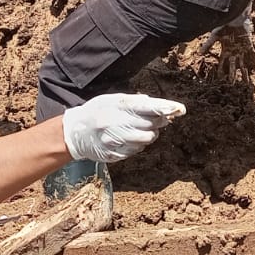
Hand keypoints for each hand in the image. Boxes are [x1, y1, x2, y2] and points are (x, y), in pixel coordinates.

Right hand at [62, 93, 184, 163]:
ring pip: (146, 139)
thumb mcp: (111, 100)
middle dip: (160, 121)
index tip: (180, 109)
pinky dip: (139, 144)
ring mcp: (115, 141)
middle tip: (161, 118)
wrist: (74, 133)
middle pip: (150, 124)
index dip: (165, 108)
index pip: (146, 107)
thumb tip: (155, 104)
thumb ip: (132, 101)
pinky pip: (136, 150)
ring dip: (150, 134)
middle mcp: (115, 124)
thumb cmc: (95, 111)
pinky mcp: (114, 154)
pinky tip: (130, 138)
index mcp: (115, 107)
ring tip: (142, 128)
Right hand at [196, 14, 254, 83]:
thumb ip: (208, 45)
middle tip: (232, 85)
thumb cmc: (224, 25)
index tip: (220, 80)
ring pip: (244, 63)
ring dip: (245, 72)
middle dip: (233, 75)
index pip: (222, 63)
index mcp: (225, 50)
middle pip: (233, 66)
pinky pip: (253, 54)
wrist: (234, 17)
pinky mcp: (249, 45)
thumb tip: (199, 53)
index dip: (221, 71)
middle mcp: (234, 52)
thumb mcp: (214, 36)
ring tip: (246, 82)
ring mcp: (242, 49)